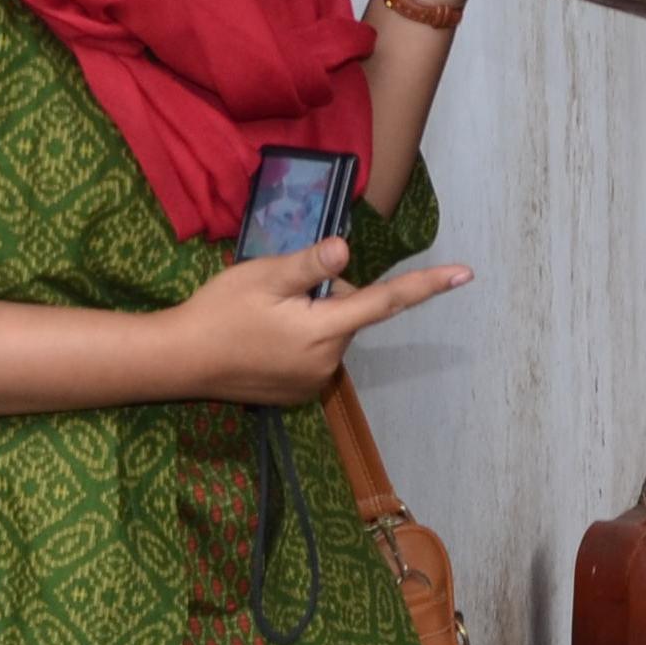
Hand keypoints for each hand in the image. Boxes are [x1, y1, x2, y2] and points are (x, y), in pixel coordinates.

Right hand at [158, 241, 473, 405]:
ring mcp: (313, 383)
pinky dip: (298, 342)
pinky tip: (263, 341)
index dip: (428, 285)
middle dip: (328, 297)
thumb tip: (347, 250)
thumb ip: (310, 265)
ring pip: (331, 335)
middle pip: (350, 315)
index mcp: (325, 330)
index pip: (387, 301)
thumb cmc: (218, 312)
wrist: (179, 361)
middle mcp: (329, 361)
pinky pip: (314, 357)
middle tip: (280, 292)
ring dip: (312, 320)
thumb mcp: (262, 276)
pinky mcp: (298, 394)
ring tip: (265, 318)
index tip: (466, 274)